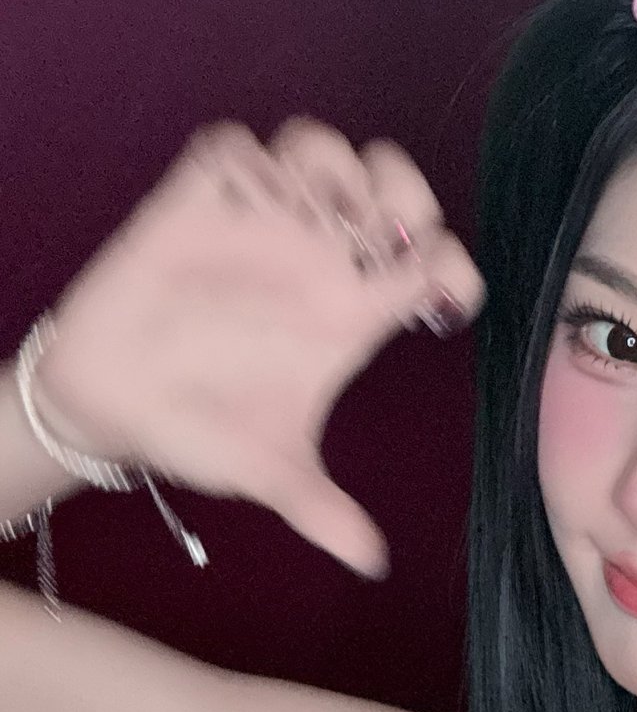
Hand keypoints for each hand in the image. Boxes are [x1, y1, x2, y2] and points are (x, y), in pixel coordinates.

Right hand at [31, 120, 485, 577]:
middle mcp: (319, 261)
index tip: (431, 294)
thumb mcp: (267, 471)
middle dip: (403, 192)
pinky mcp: (198, 205)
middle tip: (378, 225)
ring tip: (313, 207)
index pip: (435, 266)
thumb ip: (320, 509)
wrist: (110, 410)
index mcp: (353, 314)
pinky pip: (236, 147)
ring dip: (328, 163)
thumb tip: (372, 564)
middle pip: (396, 192)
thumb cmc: (200, 432)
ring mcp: (262, 227)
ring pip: (323, 151)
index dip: (451, 267)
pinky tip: (246, 200)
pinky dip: (248, 160)